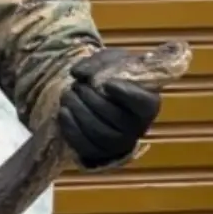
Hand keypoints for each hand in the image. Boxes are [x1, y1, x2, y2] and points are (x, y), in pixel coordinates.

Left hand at [58, 48, 160, 167]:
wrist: (101, 97)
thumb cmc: (113, 77)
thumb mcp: (111, 61)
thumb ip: (98, 63)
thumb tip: (79, 73)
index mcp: (148, 104)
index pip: (144, 104)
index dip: (126, 94)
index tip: (107, 83)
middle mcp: (137, 127)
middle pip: (115, 117)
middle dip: (91, 99)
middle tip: (77, 86)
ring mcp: (118, 143)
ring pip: (99, 132)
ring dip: (79, 111)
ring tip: (68, 95)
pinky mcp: (99, 152)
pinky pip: (84, 145)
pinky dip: (71, 127)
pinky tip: (64, 111)